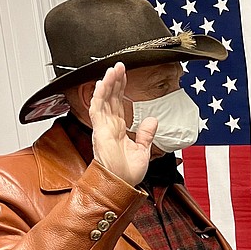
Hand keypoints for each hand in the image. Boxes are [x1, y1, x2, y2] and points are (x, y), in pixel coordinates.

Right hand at [89, 62, 156, 185]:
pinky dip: (99, 96)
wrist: (123, 184)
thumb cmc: (128, 172)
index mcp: (118, 129)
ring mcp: (103, 127)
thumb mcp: (143, 150)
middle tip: (120, 65)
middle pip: (110, 98)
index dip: (121, 88)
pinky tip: (102, 84)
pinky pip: (97, 110)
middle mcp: (109, 126)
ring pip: (103, 100)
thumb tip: (153, 119)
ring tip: (113, 69)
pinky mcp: (100, 131)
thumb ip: (146, 134)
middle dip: (114, 81)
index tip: (124, 75)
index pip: (118, 103)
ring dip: (107, 84)